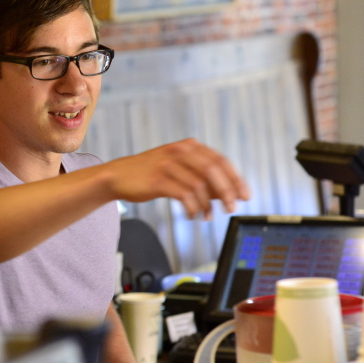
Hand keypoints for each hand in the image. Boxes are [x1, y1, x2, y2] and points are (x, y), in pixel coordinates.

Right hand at [103, 139, 249, 218]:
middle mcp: (180, 152)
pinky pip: (183, 195)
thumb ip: (203, 178)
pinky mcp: (158, 179)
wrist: (118, 176)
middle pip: (214, 171)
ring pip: (199, 185)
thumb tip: (228, 194)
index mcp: (189, 147)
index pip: (221, 161)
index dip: (236, 179)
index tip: (245, 195)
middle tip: (232, 207)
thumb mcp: (179, 170)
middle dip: (227, 192)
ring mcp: (168, 164)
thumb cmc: (151, 174)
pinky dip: (192, 208)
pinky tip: (192, 215)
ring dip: (208, 204)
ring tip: (208, 216)